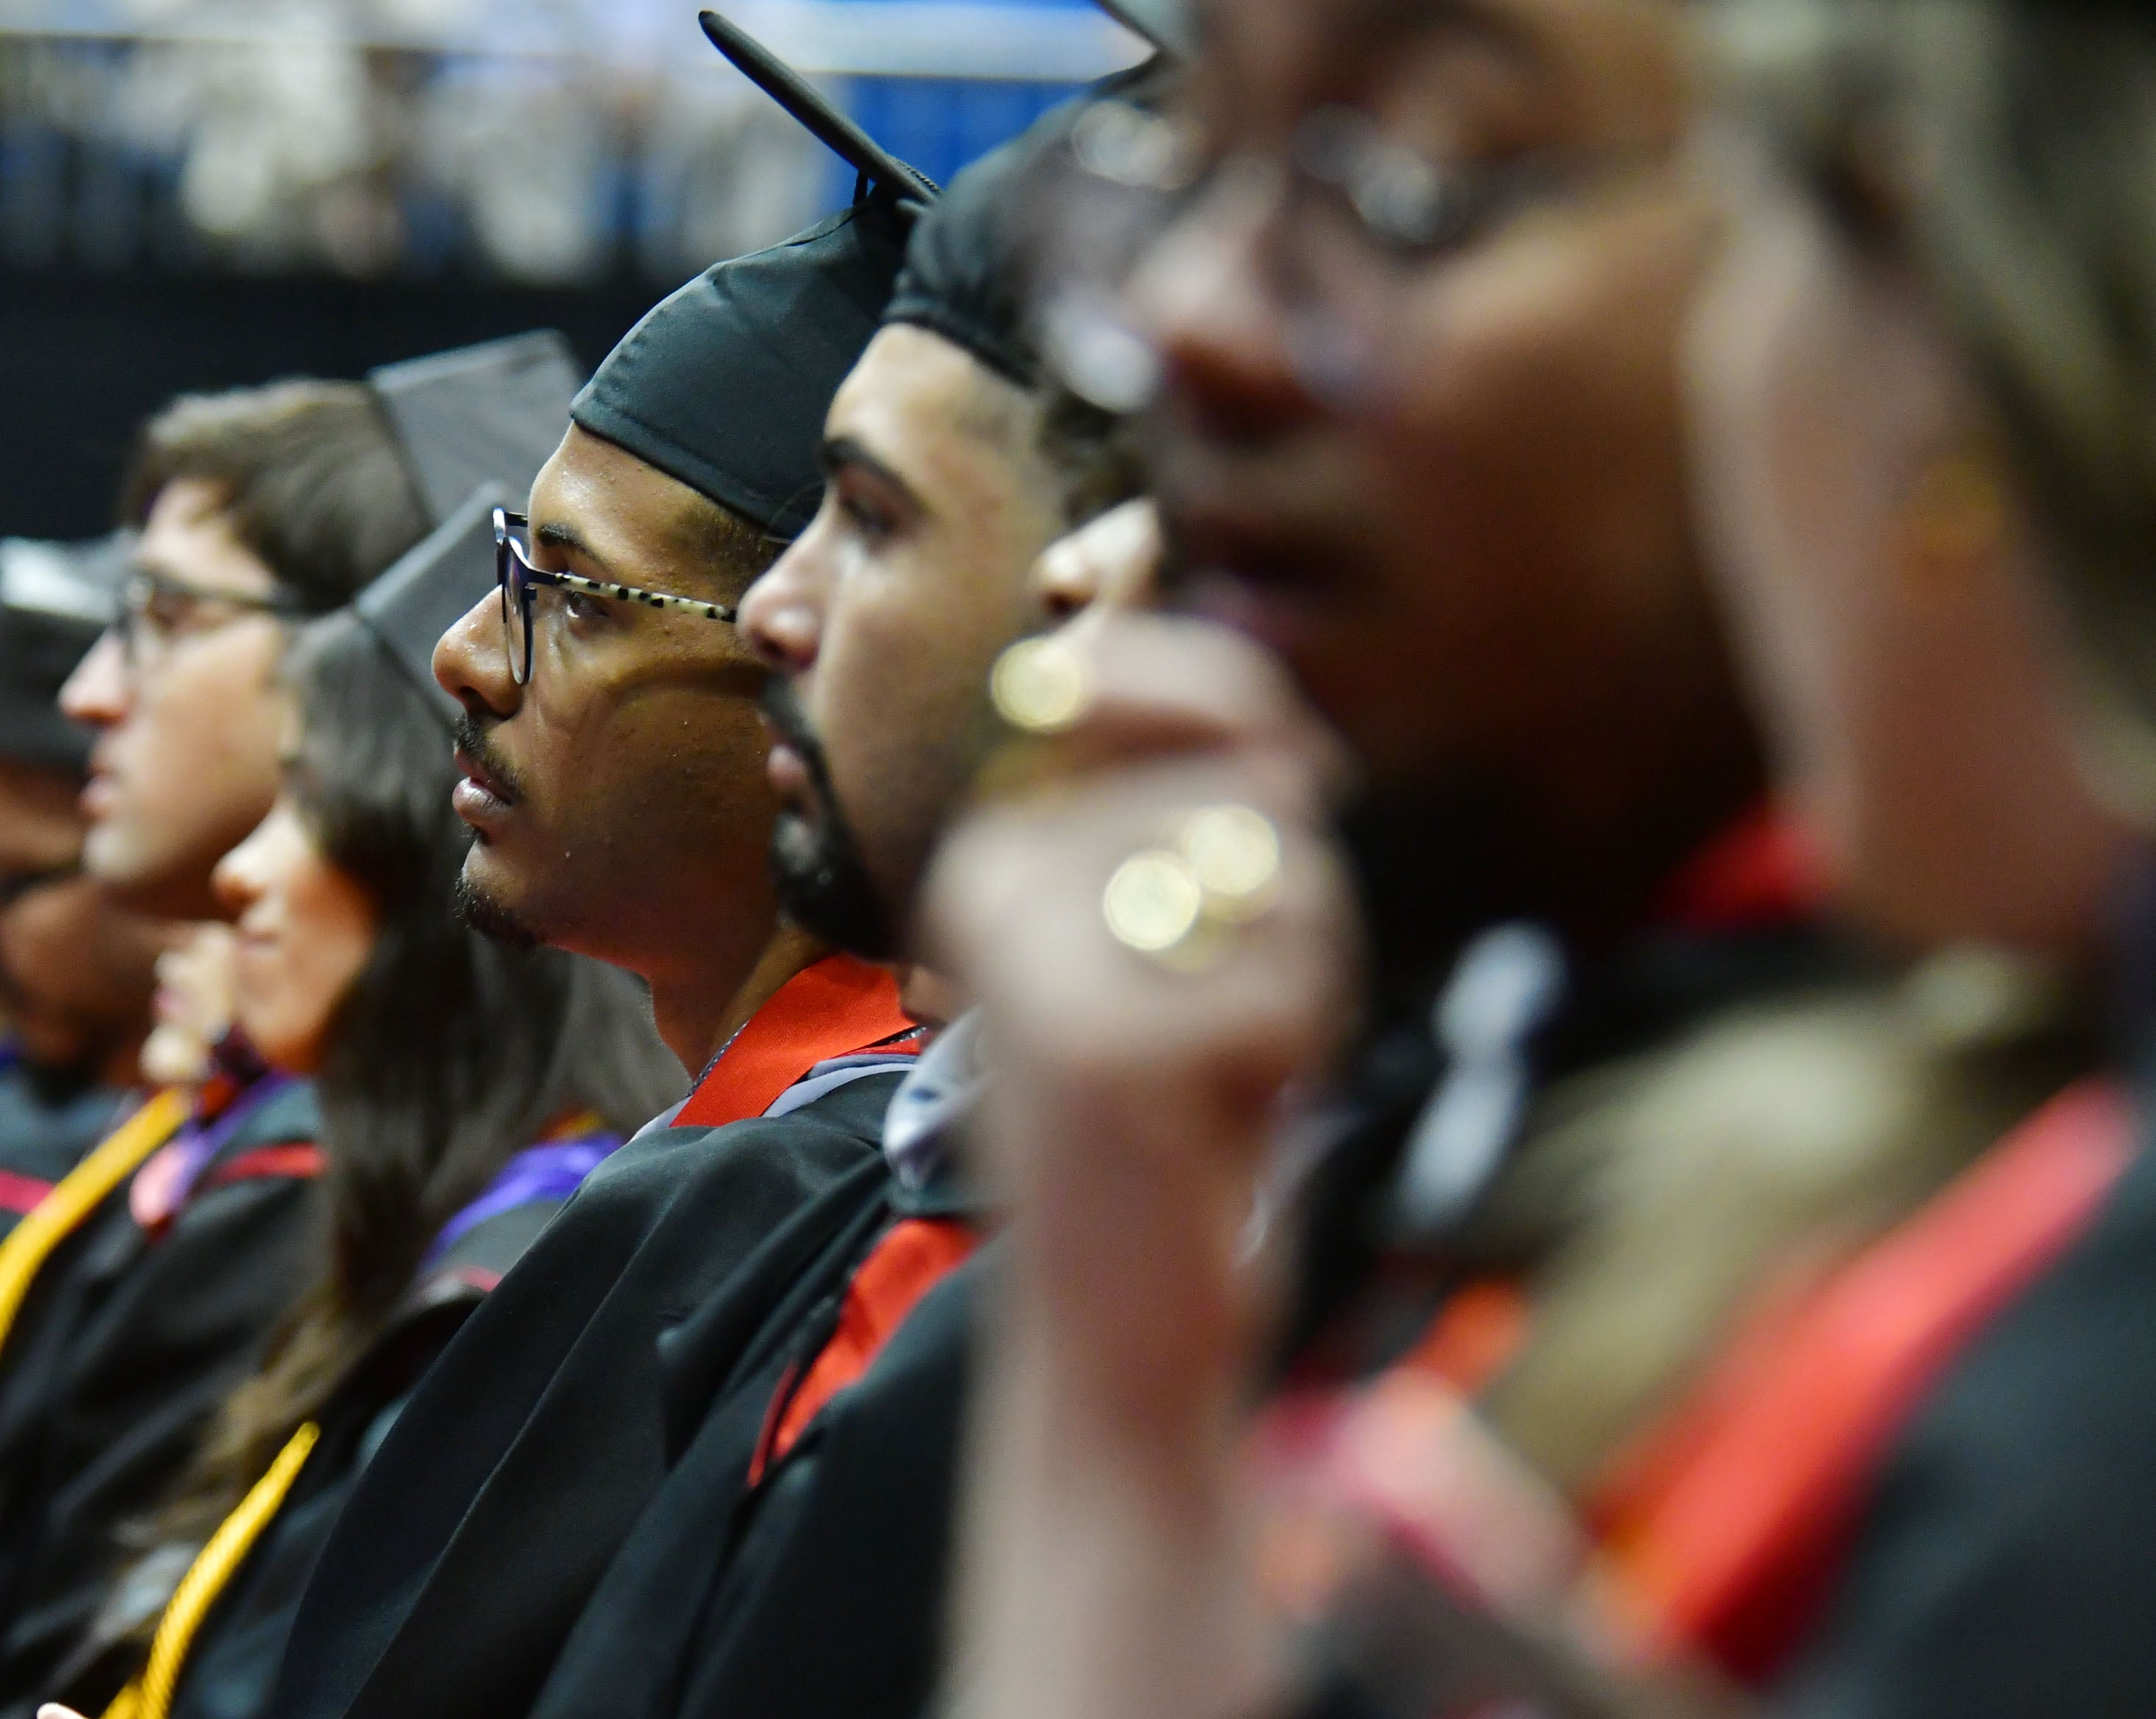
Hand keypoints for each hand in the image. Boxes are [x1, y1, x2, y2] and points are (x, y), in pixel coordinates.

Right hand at [927, 608, 1357, 1440]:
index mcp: (998, 844)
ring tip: (1227, 1069)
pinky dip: (1297, 1053)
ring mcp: (1034, 957)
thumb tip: (1286, 746)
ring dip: (1305, 984)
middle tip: (1229, 1023)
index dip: (1266, 761)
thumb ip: (1210, 827)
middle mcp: (992, 876)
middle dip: (1297, 913)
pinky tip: (1225, 1117)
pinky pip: (1289, 982)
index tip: (1242, 873)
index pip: (1174, 688)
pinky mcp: (1098, 1045)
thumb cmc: (1169, 1133)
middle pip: (1258, 793)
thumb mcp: (1178, 949)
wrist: (1114, 1333)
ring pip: (1284, 879)